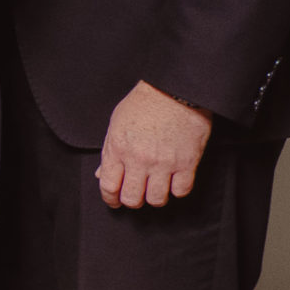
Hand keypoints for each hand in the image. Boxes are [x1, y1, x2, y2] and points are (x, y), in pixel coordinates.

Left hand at [98, 80, 211, 209]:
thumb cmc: (144, 103)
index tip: (114, 200)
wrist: (175, 89)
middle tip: (136, 195)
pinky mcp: (187, 162)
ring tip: (155, 188)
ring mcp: (164, 162)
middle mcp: (139, 158)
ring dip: (154, 197)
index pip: (109, 186)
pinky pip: (181, 191)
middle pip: (132, 198)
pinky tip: (173, 181)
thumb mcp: (117, 123)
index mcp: (118, 148)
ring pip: (157, 199)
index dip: (110, 198)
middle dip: (132, 200)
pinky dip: (177, 190)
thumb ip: (109, 152)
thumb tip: (103, 174)